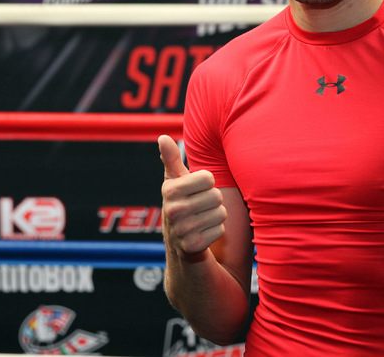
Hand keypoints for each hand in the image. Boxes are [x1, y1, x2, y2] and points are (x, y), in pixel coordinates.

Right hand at [159, 135, 226, 257]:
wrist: (179, 243)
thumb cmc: (181, 204)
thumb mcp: (174, 181)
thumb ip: (171, 159)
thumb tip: (163, 137)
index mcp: (170, 190)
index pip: (209, 177)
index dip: (207, 184)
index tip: (196, 190)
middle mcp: (173, 210)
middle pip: (216, 196)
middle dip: (213, 201)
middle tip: (200, 207)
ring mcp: (182, 230)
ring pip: (221, 213)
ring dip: (215, 216)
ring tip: (201, 219)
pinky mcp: (193, 246)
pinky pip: (221, 230)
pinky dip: (215, 231)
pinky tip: (203, 232)